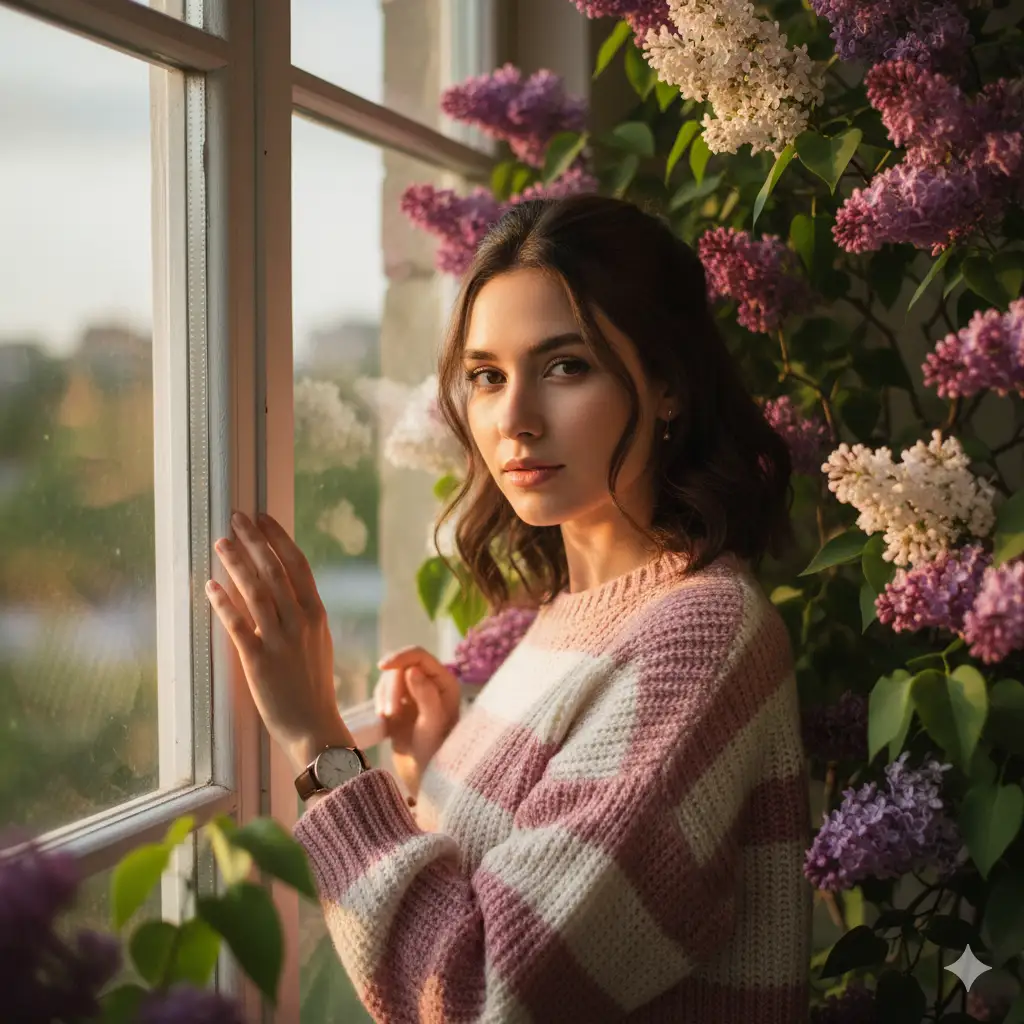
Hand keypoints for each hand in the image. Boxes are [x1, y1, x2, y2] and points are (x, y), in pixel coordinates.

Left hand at [206, 511, 351, 772]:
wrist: (314, 726)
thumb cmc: (313, 686)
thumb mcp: (318, 642)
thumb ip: (303, 614)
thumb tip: (282, 588)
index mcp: (317, 614)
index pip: (298, 565)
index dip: (278, 538)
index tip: (262, 518)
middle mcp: (301, 621)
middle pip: (275, 570)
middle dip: (255, 540)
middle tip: (236, 517)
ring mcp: (281, 640)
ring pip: (256, 590)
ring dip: (237, 562)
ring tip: (220, 541)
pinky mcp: (259, 660)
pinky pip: (238, 624)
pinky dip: (224, 602)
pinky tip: (210, 585)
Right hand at [374, 647, 460, 797]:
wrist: (426, 779)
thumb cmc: (436, 756)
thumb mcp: (432, 727)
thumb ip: (426, 697)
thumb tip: (412, 670)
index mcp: (445, 683)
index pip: (420, 656)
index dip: (400, 657)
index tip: (382, 667)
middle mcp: (432, 684)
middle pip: (402, 665)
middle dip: (392, 686)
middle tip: (389, 714)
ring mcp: (415, 693)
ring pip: (391, 677)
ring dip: (384, 695)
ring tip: (387, 719)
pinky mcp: (401, 705)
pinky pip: (384, 691)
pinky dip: (380, 701)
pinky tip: (384, 720)